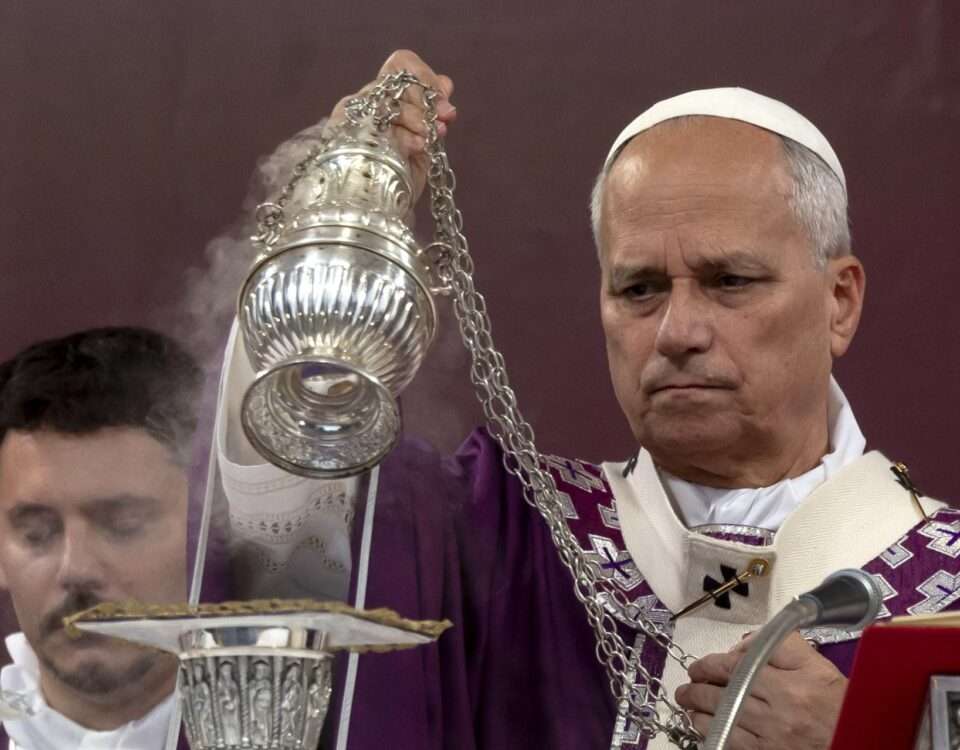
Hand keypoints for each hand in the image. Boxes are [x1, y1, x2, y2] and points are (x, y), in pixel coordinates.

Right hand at [329, 49, 456, 203]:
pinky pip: (379, 118)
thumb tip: (447, 84)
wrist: (371, 215)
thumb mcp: (422, 144)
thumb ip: (431, 114)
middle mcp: (365, 101)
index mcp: (383, 99)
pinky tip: (414, 148)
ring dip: (418, 118)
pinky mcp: (344, 128)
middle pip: (399, 77)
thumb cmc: (395, 182)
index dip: (426, 77)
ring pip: (390, 96)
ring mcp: (352, 113)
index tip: (445, 105)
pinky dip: (404, 133)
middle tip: (443, 120)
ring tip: (426, 141)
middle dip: (428, 98)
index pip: (401, 63)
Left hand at [674, 632, 847, 749]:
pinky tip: (708, 730)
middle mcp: (776, 713)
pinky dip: (715, 737)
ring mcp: (771, 740)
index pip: (731, 669)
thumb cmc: (834, 698)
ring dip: (699, 716)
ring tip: (690, 708)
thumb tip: (741, 646)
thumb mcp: (812, 660)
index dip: (707, 667)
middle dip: (695, 691)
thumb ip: (777, 644)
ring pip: (721, 725)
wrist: (856, 734)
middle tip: (685, 689)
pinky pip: (733, 747)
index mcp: (785, 684)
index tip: (697, 668)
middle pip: (721, 697)